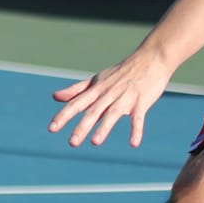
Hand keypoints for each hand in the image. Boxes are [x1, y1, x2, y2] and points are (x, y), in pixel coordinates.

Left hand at [48, 45, 175, 147]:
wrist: (151, 58)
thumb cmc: (122, 72)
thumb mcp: (97, 79)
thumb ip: (76, 90)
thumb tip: (55, 97)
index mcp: (97, 89)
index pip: (76, 103)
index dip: (64, 115)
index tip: (52, 129)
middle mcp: (109, 93)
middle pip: (93, 111)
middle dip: (82, 126)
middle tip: (72, 143)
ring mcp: (125, 97)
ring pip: (112, 113)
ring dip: (104, 127)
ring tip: (95, 142)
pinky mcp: (142, 101)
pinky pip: (138, 118)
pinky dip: (136, 130)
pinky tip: (133, 144)